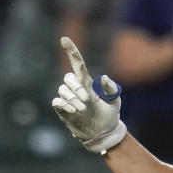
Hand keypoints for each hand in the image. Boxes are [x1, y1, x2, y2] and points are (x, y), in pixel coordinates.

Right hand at [51, 37, 126, 152]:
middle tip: (87, 100)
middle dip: (77, 87)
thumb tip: (103, 78)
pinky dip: (64, 105)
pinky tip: (74, 111)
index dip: (71, 51)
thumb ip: (111, 89)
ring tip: (83, 109)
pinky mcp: (63, 111)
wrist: (103, 134)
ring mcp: (69, 100)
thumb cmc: (109, 115)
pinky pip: (57, 102)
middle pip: (68, 77)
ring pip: (62, 90)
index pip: (77, 63)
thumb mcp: (115, 101)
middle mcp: (76, 89)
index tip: (64, 39)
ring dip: (73, 99)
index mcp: (88, 83)